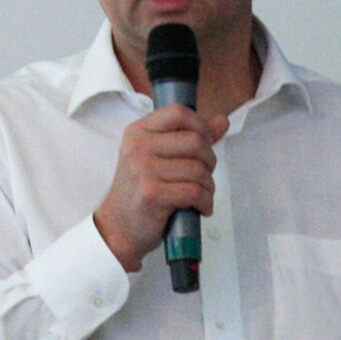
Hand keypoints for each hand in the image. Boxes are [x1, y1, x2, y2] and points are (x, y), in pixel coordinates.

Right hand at [93, 104, 228, 271]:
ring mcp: (143, 170)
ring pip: (198, 169)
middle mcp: (138, 146)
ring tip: (202, 195)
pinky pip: (194, 191)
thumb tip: (222, 121)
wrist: (118, 227)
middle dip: (210, 161)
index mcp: (138, 131)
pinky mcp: (152, 194)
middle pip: (195, 141)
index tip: (205, 143)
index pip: (178, 112)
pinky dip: (205, 202)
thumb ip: (189, 137)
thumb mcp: (158, 157)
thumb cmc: (141, 190)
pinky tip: (201, 208)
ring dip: (208, 186)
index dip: (200, 125)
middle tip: (204, 176)